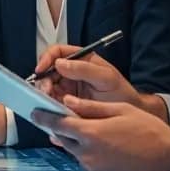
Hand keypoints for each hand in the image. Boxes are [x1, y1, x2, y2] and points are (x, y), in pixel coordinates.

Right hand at [32, 45, 161, 115]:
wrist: (128, 118)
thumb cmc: (120, 93)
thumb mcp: (106, 79)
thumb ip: (84, 69)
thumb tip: (59, 63)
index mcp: (81, 59)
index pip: (57, 52)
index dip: (46, 58)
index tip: (41, 69)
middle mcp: (72, 71)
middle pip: (49, 69)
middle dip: (44, 79)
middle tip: (46, 91)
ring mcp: (68, 87)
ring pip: (48, 85)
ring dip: (44, 92)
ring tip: (48, 102)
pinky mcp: (66, 102)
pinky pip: (52, 100)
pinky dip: (48, 104)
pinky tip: (50, 109)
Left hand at [32, 97, 169, 170]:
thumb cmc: (151, 134)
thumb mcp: (122, 111)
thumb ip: (91, 108)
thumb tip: (68, 102)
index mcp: (91, 134)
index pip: (58, 124)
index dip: (44, 117)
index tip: (34, 113)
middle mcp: (88, 156)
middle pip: (68, 142)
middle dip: (73, 134)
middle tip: (90, 129)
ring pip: (83, 159)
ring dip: (90, 152)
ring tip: (116, 148)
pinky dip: (102, 167)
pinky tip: (121, 163)